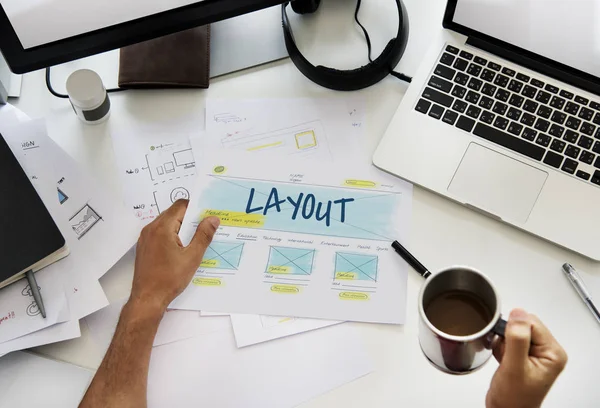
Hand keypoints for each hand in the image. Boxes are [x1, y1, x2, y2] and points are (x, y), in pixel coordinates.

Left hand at [129, 199, 219, 313]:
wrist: (148, 299)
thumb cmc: (168, 280)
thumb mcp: (192, 257)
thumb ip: (203, 235)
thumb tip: (212, 220)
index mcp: (162, 228)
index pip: (181, 205)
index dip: (196, 207)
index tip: (207, 214)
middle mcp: (151, 229)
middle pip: (173, 213)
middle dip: (190, 218)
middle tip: (205, 227)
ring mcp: (146, 238)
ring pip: (167, 223)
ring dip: (181, 228)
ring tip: (195, 240)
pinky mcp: (145, 247)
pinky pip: (160, 233)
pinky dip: (172, 235)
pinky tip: (182, 249)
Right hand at [486, 308, 566, 407]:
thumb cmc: (513, 398)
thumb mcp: (514, 367)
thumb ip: (517, 339)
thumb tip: (518, 314)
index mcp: (553, 352)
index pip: (531, 322)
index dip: (513, 330)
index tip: (507, 346)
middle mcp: (547, 351)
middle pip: (523, 325)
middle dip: (507, 337)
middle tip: (506, 356)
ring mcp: (536, 353)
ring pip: (514, 330)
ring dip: (503, 342)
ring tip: (504, 360)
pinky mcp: (524, 355)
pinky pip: (509, 338)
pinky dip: (501, 346)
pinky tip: (502, 360)